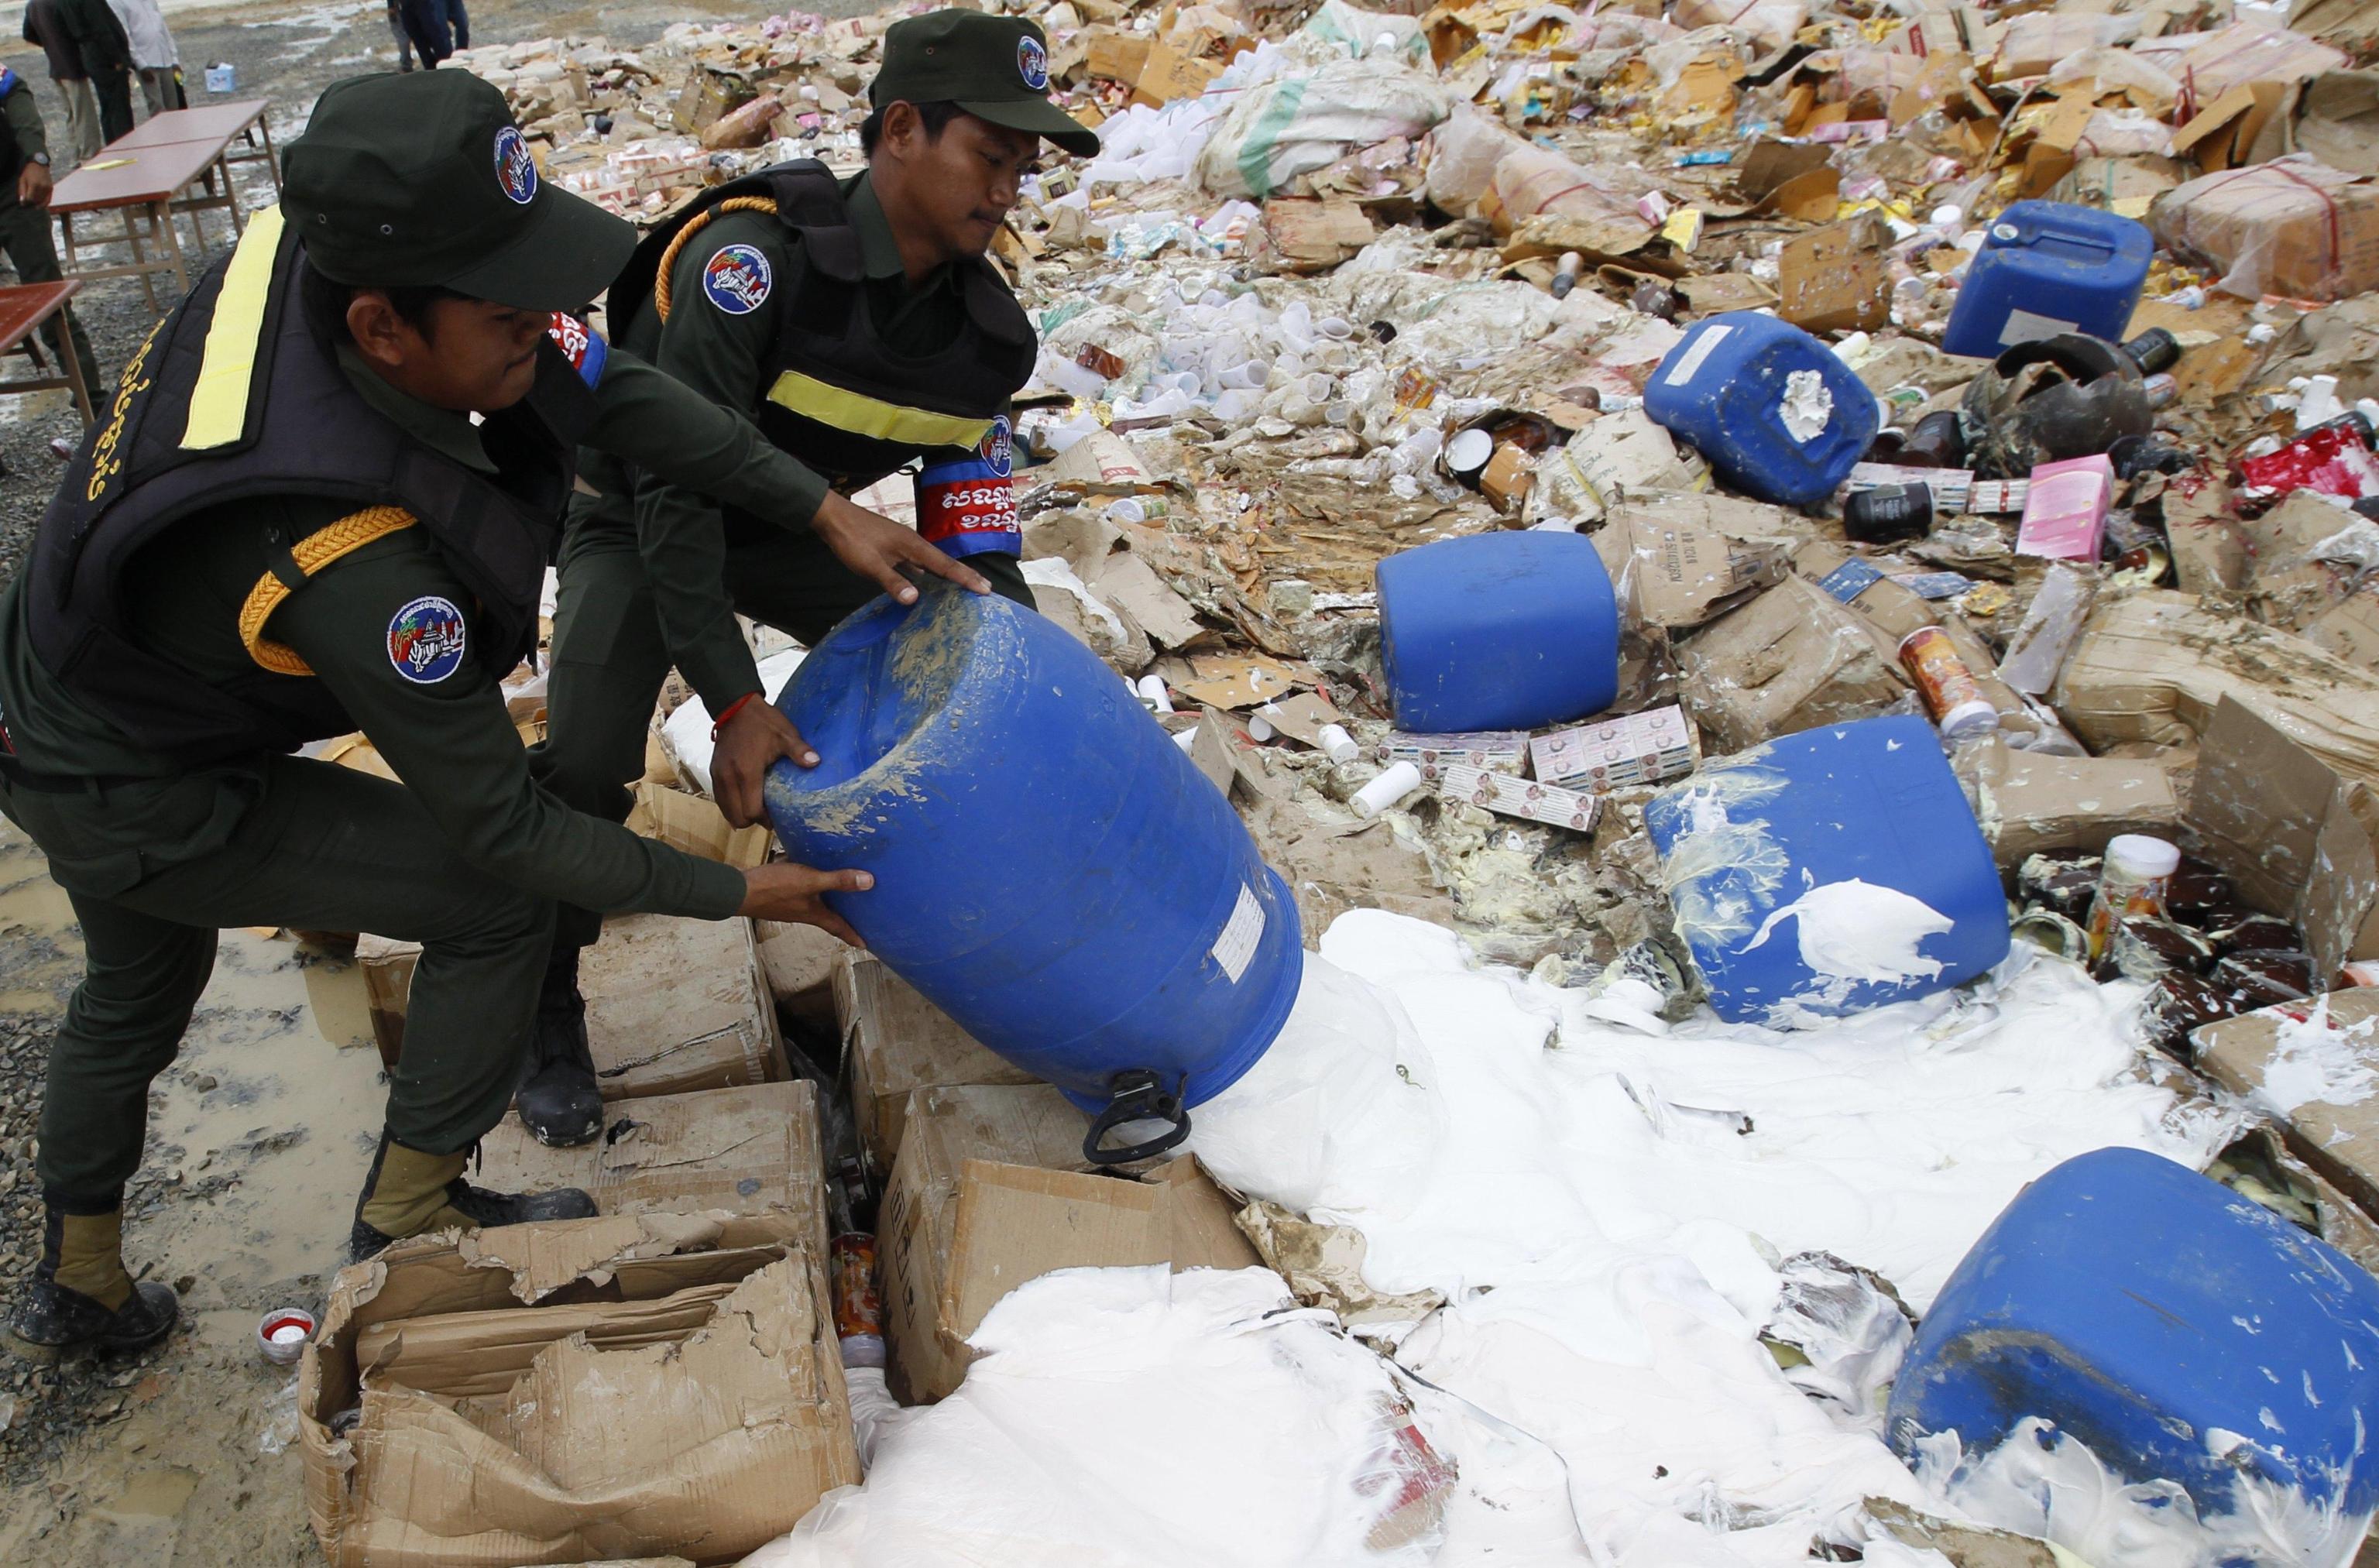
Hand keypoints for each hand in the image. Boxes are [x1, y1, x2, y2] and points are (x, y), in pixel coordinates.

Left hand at [17, 163, 49, 208]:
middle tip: (27, 202)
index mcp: (34, 184)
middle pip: (36, 200)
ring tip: (32, 202)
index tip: (23, 203)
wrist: (39, 165)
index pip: (30, 198)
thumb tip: (23, 202)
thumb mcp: (22, 180)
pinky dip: (44, 204)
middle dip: (31, 202)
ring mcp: (48, 188)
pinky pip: (48, 200)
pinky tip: (39, 206)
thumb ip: (22, 191)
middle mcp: (42, 187)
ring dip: (36, 203)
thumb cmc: (29, 172)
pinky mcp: (51, 189)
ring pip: (42, 201)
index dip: (26, 202)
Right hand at [711, 695, 815, 828]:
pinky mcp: (713, 771)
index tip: (777, 818)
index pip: (751, 811)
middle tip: (767, 815)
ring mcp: (718, 775)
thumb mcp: (785, 734)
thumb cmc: (762, 721)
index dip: (765, 819)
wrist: (735, 706)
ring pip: (726, 810)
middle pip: (737, 817)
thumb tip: (816, 762)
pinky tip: (743, 798)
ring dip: (740, 814)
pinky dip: (730, 804)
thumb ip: (799, 751)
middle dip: (752, 820)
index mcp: (746, 773)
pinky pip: (719, 798)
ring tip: (755, 807)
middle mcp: (728, 778)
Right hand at [738, 860, 871, 944]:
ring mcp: (789, 907)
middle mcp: (803, 913)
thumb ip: (837, 881)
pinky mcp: (778, 897)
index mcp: (814, 914)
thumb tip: (869, 882)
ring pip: (814, 906)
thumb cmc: (775, 888)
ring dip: (827, 902)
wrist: (738, 891)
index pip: (838, 927)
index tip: (865, 945)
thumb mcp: (810, 881)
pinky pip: (801, 894)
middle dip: (842, 919)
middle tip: (858, 919)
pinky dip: (811, 889)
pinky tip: (810, 876)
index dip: (853, 935)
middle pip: (827, 918)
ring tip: (839, 896)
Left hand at [810, 489, 989, 604]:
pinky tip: (927, 586)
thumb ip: (892, 581)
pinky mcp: (894, 549)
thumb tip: (915, 599)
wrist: (833, 517)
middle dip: (965, 575)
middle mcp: (913, 545)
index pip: (945, 566)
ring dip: (948, 576)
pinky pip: (918, 565)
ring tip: (964, 588)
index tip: (985, 589)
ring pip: (931, 564)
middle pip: (944, 563)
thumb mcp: (870, 564)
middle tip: (986, 589)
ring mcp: (904, 546)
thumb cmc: (852, 539)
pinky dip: (928, 575)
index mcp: (913, 546)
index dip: (965, 578)